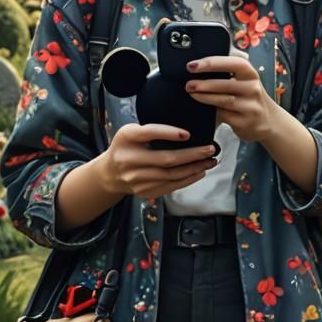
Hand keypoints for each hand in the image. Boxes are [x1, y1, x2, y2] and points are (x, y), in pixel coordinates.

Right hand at [98, 123, 217, 200]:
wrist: (110, 173)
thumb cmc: (126, 146)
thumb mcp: (131, 132)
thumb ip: (151, 130)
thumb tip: (186, 131)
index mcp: (126, 138)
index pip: (149, 133)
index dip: (168, 133)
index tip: (188, 134)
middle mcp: (129, 159)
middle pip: (166, 159)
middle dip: (192, 155)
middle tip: (210, 149)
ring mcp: (136, 179)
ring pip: (172, 175)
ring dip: (195, 168)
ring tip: (210, 161)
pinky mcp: (144, 191)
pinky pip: (171, 186)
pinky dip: (188, 179)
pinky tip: (199, 172)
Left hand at [184, 55, 279, 143]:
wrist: (269, 122)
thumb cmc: (249, 98)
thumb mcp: (245, 82)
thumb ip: (228, 73)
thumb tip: (198, 67)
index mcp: (251, 74)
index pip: (234, 63)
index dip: (213, 63)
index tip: (193, 65)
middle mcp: (253, 89)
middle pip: (226, 83)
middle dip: (204, 83)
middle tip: (188, 84)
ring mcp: (250, 107)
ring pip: (224, 100)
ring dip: (205, 97)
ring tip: (191, 93)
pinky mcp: (245, 123)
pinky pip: (223, 116)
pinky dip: (210, 112)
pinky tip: (201, 109)